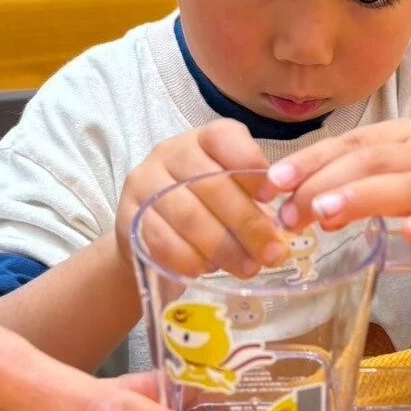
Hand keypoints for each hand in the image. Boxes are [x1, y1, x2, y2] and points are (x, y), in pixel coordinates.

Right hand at [118, 118, 283, 279]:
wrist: (150, 232)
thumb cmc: (207, 209)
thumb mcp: (233, 194)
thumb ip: (256, 204)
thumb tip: (282, 235)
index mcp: (204, 139)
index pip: (226, 139)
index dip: (252, 166)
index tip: (274, 197)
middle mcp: (172, 153)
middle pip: (212, 184)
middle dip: (248, 223)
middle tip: (272, 253)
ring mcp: (145, 183)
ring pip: (189, 215)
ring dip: (223, 247)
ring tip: (247, 268)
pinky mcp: (128, 216)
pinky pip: (161, 239)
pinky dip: (188, 259)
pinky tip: (205, 271)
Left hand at [268, 120, 410, 265]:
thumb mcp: (403, 158)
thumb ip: (355, 174)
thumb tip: (298, 195)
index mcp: (405, 136)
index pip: (352, 144)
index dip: (312, 161)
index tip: (274, 182)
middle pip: (374, 163)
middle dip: (329, 183)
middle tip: (291, 209)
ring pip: (410, 189)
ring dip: (366, 198)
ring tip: (328, 212)